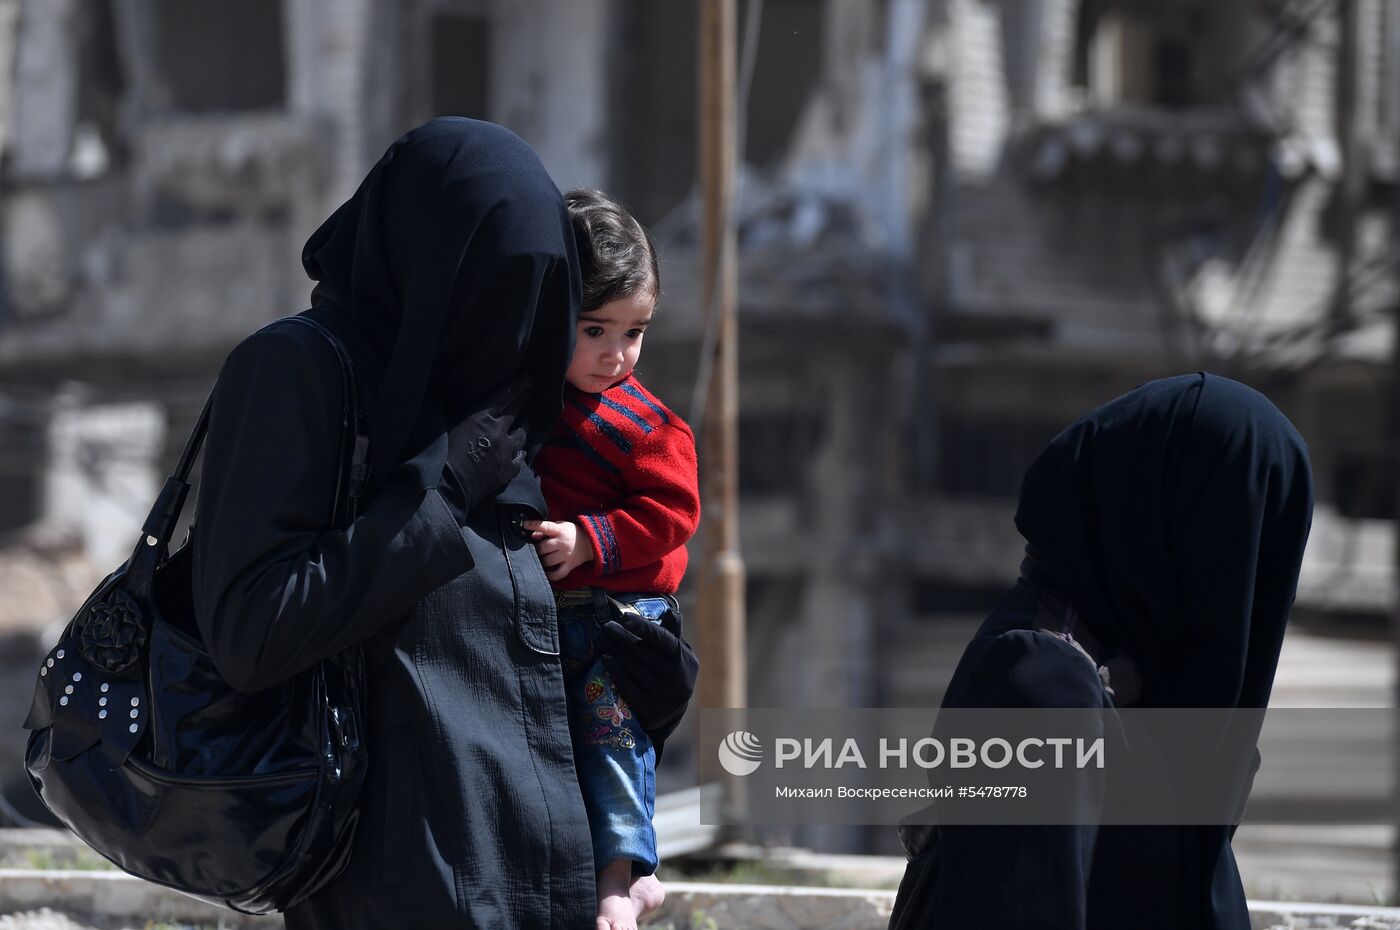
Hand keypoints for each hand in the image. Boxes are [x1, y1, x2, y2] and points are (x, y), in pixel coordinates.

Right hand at [438, 375, 530, 522]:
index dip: (519, 385)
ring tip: (522, 423)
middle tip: (528, 392)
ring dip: (523, 426)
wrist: (446, 488)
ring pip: (523, 432)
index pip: (507, 394)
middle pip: (518, 409)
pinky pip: (521, 455)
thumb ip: (455, 406)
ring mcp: (507, 451)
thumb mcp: (447, 423)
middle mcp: (499, 430)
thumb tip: (446, 388)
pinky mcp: (510, 469)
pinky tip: (518, 450)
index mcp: (482, 416)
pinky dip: (519, 451)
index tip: (526, 378)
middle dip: (524, 398)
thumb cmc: (441, 454)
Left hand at [522, 519, 593, 580]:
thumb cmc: (571, 533)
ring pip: (547, 561)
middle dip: (538, 549)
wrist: (590, 543)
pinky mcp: (570, 565)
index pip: (545, 526)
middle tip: (539, 549)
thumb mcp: (561, 526)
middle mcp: (563, 543)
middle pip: (543, 547)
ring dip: (542, 560)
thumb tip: (532, 535)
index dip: (534, 525)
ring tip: (543, 558)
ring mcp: (566, 555)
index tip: (524, 525)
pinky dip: (550, 575)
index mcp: (560, 531)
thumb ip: (546, 530)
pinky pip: (558, 574)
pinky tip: (546, 572)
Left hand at [598, 605, 697, 741]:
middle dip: (623, 637)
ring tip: (603, 639)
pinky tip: (606, 659)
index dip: (644, 628)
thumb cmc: (673, 672)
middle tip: (607, 626)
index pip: (664, 640)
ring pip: (635, 668)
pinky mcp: (648, 709)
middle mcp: (676, 678)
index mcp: (684, 659)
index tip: (625, 618)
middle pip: (644, 653)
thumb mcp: (679, 654)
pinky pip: (628, 687)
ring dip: (616, 651)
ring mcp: (662, 695)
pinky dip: (616, 672)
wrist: (671, 714)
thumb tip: (670, 611)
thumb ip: (672, 633)